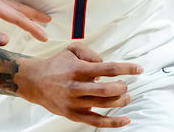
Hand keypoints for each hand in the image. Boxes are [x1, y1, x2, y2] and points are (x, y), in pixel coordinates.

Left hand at [0, 0, 50, 45]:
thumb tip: (7, 40)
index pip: (15, 16)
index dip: (31, 27)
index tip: (45, 36)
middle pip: (16, 7)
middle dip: (33, 15)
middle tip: (49, 21)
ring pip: (8, 6)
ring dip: (23, 12)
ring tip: (33, 17)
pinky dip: (10, 11)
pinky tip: (6, 15)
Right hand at [16, 43, 142, 127]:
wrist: (34, 81)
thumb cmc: (56, 65)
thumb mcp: (72, 50)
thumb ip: (91, 53)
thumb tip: (106, 64)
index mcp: (77, 69)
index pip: (107, 68)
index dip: (126, 68)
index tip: (138, 69)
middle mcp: (76, 87)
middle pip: (107, 90)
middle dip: (122, 87)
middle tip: (125, 84)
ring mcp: (74, 103)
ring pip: (104, 105)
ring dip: (120, 101)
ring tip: (126, 96)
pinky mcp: (73, 115)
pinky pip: (96, 122)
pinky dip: (113, 122)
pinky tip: (126, 119)